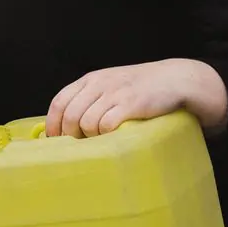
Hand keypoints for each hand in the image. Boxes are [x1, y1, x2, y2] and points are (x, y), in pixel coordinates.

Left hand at [46, 59, 227, 137]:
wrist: (174, 80)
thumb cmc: (139, 88)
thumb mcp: (110, 85)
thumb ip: (89, 99)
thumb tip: (65, 127)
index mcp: (91, 80)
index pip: (59, 102)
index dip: (53, 124)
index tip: (54, 141)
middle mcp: (99, 84)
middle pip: (71, 116)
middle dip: (71, 136)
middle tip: (80, 146)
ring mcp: (115, 94)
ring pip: (87, 123)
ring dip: (91, 137)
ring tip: (102, 139)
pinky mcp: (131, 104)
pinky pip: (107, 125)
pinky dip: (107, 135)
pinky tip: (114, 136)